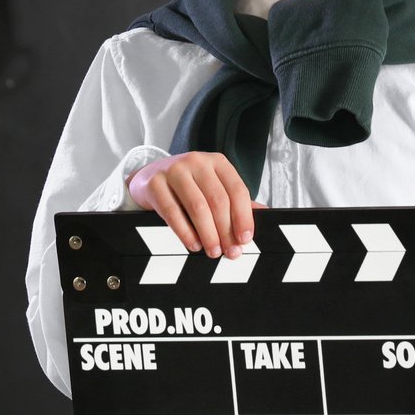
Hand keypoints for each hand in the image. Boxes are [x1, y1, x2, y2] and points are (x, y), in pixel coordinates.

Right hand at [126, 151, 261, 258]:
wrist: (149, 177)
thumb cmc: (188, 186)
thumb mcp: (213, 187)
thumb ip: (235, 201)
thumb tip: (265, 215)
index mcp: (217, 162)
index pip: (237, 190)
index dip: (244, 217)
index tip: (245, 239)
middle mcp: (197, 162)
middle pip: (218, 200)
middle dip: (226, 230)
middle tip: (230, 252)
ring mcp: (174, 170)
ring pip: (197, 207)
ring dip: (208, 234)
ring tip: (213, 251)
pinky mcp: (155, 183)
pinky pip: (173, 212)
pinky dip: (186, 232)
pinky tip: (193, 245)